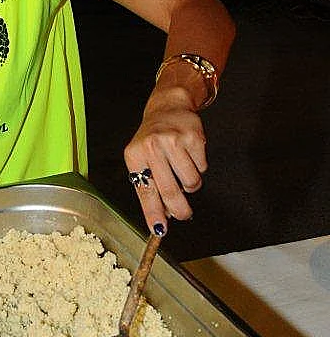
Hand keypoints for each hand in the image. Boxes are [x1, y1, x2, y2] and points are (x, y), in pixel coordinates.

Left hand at [124, 88, 207, 234]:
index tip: (160, 229)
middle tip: (184, 215)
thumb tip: (164, 215)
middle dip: (179, 209)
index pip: (145, 191)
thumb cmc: (152, 138)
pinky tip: (189, 155)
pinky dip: (198, 168)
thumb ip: (150, 186)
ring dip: (190, 185)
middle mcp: (152, 146)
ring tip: (183, 172)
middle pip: (170, 190)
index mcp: (135, 155)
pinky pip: (202, 168)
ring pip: (191, 182)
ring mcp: (174, 141)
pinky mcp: (194, 137)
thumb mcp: (141, 158)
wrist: (168, 107)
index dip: (153, 213)